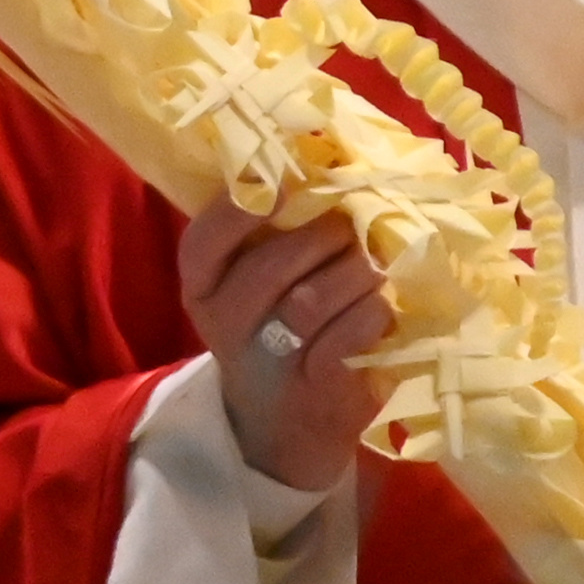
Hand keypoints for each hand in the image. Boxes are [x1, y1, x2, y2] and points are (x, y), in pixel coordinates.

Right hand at [177, 196, 397, 495]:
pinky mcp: (318, 391)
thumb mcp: (251, 282)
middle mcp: (226, 326)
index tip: (281, 187)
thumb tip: (322, 159)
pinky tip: (380, 310)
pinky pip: (352, 333)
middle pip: (272, 266)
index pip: (203, 243)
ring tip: (375, 266)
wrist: (287, 425)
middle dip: (326, 237)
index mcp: (203, 288)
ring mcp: (271, 363)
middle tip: (354, 227)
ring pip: (315, 298)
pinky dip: (375, 313)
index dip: (238, 210)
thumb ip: (270, 232)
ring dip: (357, 271)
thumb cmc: (277, 328)